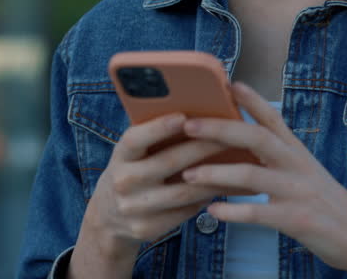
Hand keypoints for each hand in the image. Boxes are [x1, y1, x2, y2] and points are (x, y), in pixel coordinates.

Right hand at [69, 113, 230, 277]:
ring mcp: (135, 208)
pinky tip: (224, 187)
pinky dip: (207, 198)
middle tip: (230, 136)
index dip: (158, 128)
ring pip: (183, 191)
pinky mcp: (148, 228)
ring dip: (213, 177)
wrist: (108, 218)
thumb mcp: (131, 155)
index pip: (135, 140)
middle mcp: (124, 182)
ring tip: (237, 163)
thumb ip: (153, 140)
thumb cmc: (131, 172)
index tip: (183, 116)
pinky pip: (185, 212)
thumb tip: (196, 118)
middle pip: (168, 163)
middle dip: (202, 147)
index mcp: (119, 157)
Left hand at [179, 83, 346, 278]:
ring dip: (216, 174)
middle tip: (188, 125)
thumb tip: (238, 139)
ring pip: (252, 175)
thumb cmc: (322, 201)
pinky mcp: (297, 219)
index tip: (228, 82)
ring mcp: (297, 191)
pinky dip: (233, 212)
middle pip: (256, 137)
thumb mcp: (302, 170)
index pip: (272, 117)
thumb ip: (275, 154)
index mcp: (296, 151)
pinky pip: (259, 213)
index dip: (251, 99)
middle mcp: (297, 165)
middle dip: (220, 128)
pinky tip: (212, 213)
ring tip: (188, 175)